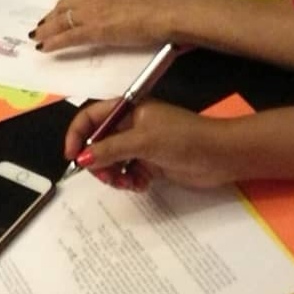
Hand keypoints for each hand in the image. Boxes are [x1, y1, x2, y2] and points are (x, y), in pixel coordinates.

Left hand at [32, 0, 184, 52]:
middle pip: (65, 6)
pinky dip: (53, 43)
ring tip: (38, 36)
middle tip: (44, 24)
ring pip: (61, 21)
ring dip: (47, 30)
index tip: (64, 9)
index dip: (70, 3)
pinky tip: (44, 48)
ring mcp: (89, 11)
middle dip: (53, 16)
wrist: (168, 9)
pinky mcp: (92, 30)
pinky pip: (67, 37)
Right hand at [64, 99, 234, 190]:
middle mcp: (130, 125)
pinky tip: (141, 184)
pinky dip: (129, 180)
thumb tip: (80, 159)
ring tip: (126, 183)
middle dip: (98, 161)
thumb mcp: (142, 141)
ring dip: (114, 174)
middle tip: (106, 177)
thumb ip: (109, 150)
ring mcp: (140, 144)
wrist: (221, 155)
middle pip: (98, 143)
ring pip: (112, 161)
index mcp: (127, 109)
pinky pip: (128, 172)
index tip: (72, 156)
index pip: (90, 118)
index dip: (77, 135)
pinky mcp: (150, 162)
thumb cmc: (183, 138)